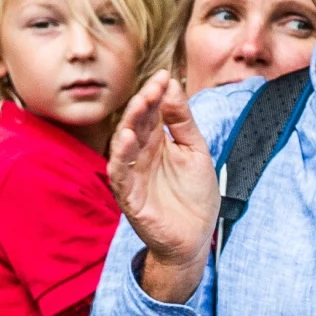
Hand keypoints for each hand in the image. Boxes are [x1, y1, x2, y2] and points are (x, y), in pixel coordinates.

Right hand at [105, 71, 219, 297]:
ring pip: (123, 144)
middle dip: (144, 102)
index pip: (152, 111)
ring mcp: (133, 174)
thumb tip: (172, 85)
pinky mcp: (129, 196)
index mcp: (157, 142)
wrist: (195, 239)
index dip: (156, 93)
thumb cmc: (194, 196)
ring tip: (140, 105)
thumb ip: (183, 121)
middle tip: (154, 86)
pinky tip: (128, 139)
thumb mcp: (195, 150)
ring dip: (130, 123)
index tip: (165, 76)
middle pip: (136, 123)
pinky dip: (121, 156)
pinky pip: (119, 173)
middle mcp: (141, 155)